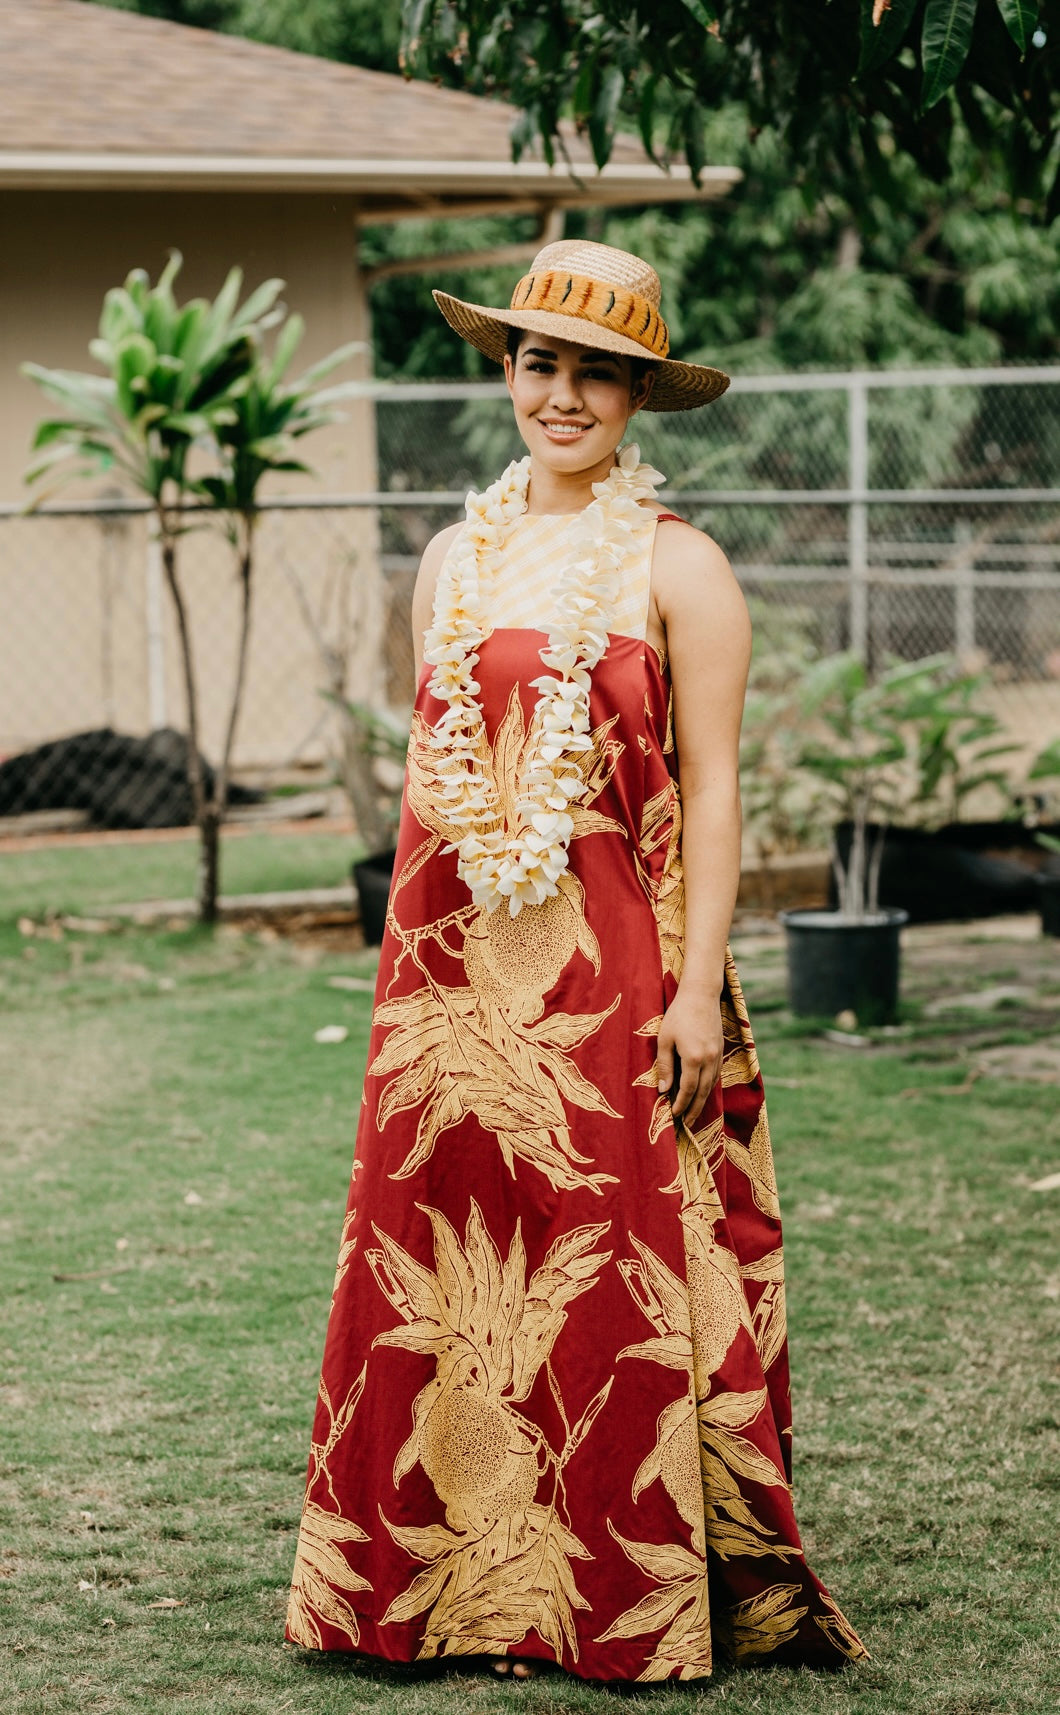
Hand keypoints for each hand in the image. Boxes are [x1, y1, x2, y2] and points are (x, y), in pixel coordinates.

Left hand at [656, 984, 723, 1128]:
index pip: (687, 1090)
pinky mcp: (721, 1050)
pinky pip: (716, 1075)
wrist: (701, 995)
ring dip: (703, 1101)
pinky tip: (703, 1092)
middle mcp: (709, 1060)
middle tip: (687, 1124)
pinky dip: (709, 1087)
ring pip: (711, 1086)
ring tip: (694, 1113)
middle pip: (702, 1093)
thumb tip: (662, 1090)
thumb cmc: (678, 1015)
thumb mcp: (665, 1040)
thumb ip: (665, 1066)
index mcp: (694, 1058)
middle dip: (694, 1110)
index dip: (681, 1105)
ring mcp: (718, 1055)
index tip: (674, 1116)